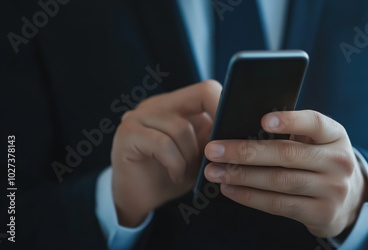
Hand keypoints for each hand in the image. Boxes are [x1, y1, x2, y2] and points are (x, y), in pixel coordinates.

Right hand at [111, 80, 221, 226]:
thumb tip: (239, 132)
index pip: (206, 89)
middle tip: (216, 156)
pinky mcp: (127, 133)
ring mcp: (139, 116)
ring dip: (190, 156)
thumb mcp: (199, 156)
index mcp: (176, 105)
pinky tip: (175, 176)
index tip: (234, 133)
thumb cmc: (171, 175)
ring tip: (187, 173)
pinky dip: (175, 164)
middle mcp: (157, 104)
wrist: (137, 199)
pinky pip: (163, 144)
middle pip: (199, 96)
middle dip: (215, 128)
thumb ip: (213, 139)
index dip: (224, 106)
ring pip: (182, 127)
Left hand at [204, 110, 367, 236]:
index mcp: (336, 135)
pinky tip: (230, 190)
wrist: (348, 200)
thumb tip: (243, 129)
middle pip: (287, 154)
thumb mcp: (317, 142)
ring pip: (280, 181)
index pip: (315, 123)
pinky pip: (279, 205)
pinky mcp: (322, 214)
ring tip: (215, 172)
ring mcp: (333, 190)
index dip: (290, 120)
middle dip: (245, 152)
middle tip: (214, 150)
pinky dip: (250, 197)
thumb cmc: (319, 161)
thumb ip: (293, 133)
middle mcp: (339, 161)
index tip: (262, 121)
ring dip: (242, 177)